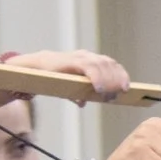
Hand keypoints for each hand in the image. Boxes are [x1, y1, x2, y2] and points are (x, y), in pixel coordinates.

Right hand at [5, 48, 131, 102]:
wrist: (34, 69)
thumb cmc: (54, 77)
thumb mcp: (70, 86)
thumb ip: (80, 92)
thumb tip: (83, 103)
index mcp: (91, 60)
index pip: (111, 65)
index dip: (121, 75)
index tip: (127, 87)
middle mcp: (88, 56)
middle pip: (109, 65)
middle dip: (116, 80)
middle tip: (117, 95)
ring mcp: (80, 57)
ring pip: (102, 66)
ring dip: (108, 81)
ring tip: (109, 95)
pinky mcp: (72, 60)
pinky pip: (89, 68)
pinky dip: (97, 78)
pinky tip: (99, 89)